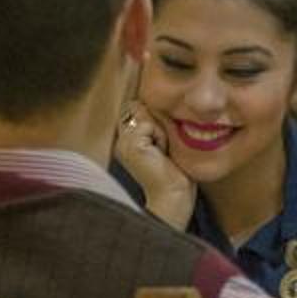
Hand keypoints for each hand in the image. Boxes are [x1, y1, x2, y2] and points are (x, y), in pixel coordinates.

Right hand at [115, 109, 196, 228]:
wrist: (174, 195)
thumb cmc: (175, 171)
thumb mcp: (165, 140)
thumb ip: (155, 121)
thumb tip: (150, 102)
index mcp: (127, 139)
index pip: (138, 109)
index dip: (155, 118)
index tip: (163, 143)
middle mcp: (121, 140)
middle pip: (142, 108)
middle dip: (158, 123)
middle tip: (164, 148)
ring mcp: (123, 142)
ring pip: (147, 116)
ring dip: (161, 130)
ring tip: (163, 151)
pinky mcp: (130, 145)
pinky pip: (149, 125)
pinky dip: (161, 136)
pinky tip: (162, 153)